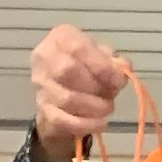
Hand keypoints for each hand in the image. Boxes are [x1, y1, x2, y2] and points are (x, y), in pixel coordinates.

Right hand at [30, 26, 132, 153]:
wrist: (67, 93)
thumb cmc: (90, 69)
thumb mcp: (106, 59)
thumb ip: (116, 63)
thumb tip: (121, 71)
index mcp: (61, 37)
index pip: (77, 47)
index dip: (101, 65)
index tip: (118, 80)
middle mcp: (44, 57)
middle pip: (67, 70)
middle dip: (95, 85)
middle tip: (110, 94)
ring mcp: (41, 84)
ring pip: (67, 98)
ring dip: (94, 107)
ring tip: (107, 108)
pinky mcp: (43, 109)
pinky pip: (63, 120)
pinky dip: (86, 124)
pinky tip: (100, 123)